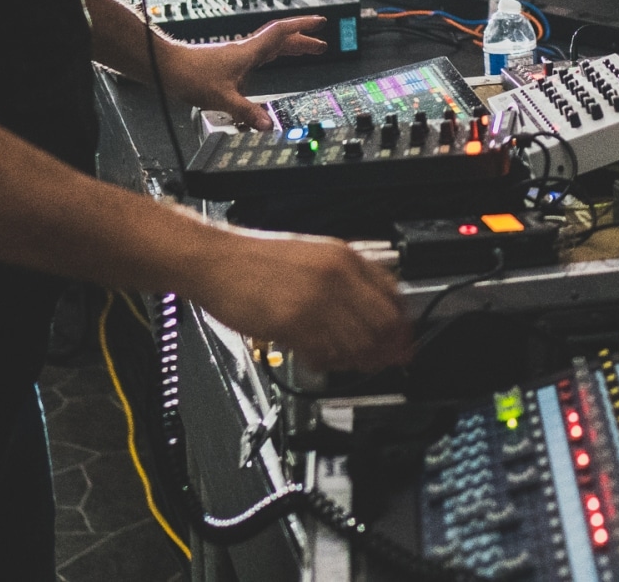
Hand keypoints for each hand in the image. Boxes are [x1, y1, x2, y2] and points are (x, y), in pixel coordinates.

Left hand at [154, 17, 330, 129]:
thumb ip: (247, 112)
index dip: (303, 26)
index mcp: (249, 52)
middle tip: (321, 44)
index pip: (282, 32)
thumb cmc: (191, 75)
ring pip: (270, 46)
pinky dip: (273, 55)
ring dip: (289, 46)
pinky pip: (259, 54)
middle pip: (280, 39)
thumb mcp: (223, 98)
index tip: (321, 22)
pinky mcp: (230, 63)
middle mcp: (245, 50)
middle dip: (303, 39)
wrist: (168, 69)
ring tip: (305, 50)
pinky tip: (271, 64)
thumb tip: (268, 125)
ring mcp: (238, 55)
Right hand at [191, 231, 410, 373]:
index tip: (402, 340)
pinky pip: (325, 353)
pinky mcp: (292, 323)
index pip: (393, 295)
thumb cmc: (257, 260)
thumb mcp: (314, 254)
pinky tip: (322, 361)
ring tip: (351, 365)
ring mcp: (315, 301)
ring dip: (359, 360)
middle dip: (387, 349)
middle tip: (385, 362)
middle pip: (382, 324)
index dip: (402, 324)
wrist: (216, 260)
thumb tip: (373, 309)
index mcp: (344, 257)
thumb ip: (346, 279)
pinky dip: (329, 363)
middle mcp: (335, 277)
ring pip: (357, 344)